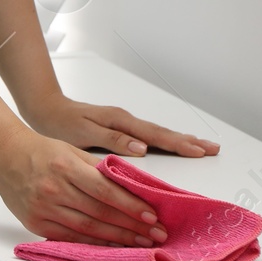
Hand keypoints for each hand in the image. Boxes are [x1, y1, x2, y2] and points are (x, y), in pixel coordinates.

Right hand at [0, 128, 169, 246]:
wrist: (5, 158)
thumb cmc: (41, 152)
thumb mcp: (71, 150)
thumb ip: (98, 168)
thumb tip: (129, 184)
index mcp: (65, 166)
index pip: (104, 190)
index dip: (130, 205)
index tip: (151, 215)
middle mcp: (54, 189)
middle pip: (100, 212)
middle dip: (132, 225)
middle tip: (155, 233)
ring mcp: (44, 208)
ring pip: (88, 228)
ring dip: (118, 237)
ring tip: (140, 242)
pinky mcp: (36, 223)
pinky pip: (71, 237)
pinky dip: (94, 242)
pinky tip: (112, 244)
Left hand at [25, 94, 220, 157]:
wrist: (46, 109)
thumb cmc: (61, 124)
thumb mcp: (84, 133)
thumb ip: (113, 139)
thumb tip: (142, 147)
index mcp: (121, 122)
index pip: (156, 136)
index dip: (179, 145)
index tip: (201, 151)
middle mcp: (126, 121)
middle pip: (163, 133)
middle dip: (189, 141)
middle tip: (214, 148)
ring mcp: (125, 123)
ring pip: (158, 134)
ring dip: (181, 141)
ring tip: (202, 147)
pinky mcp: (121, 128)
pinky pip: (149, 136)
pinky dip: (165, 141)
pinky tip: (172, 146)